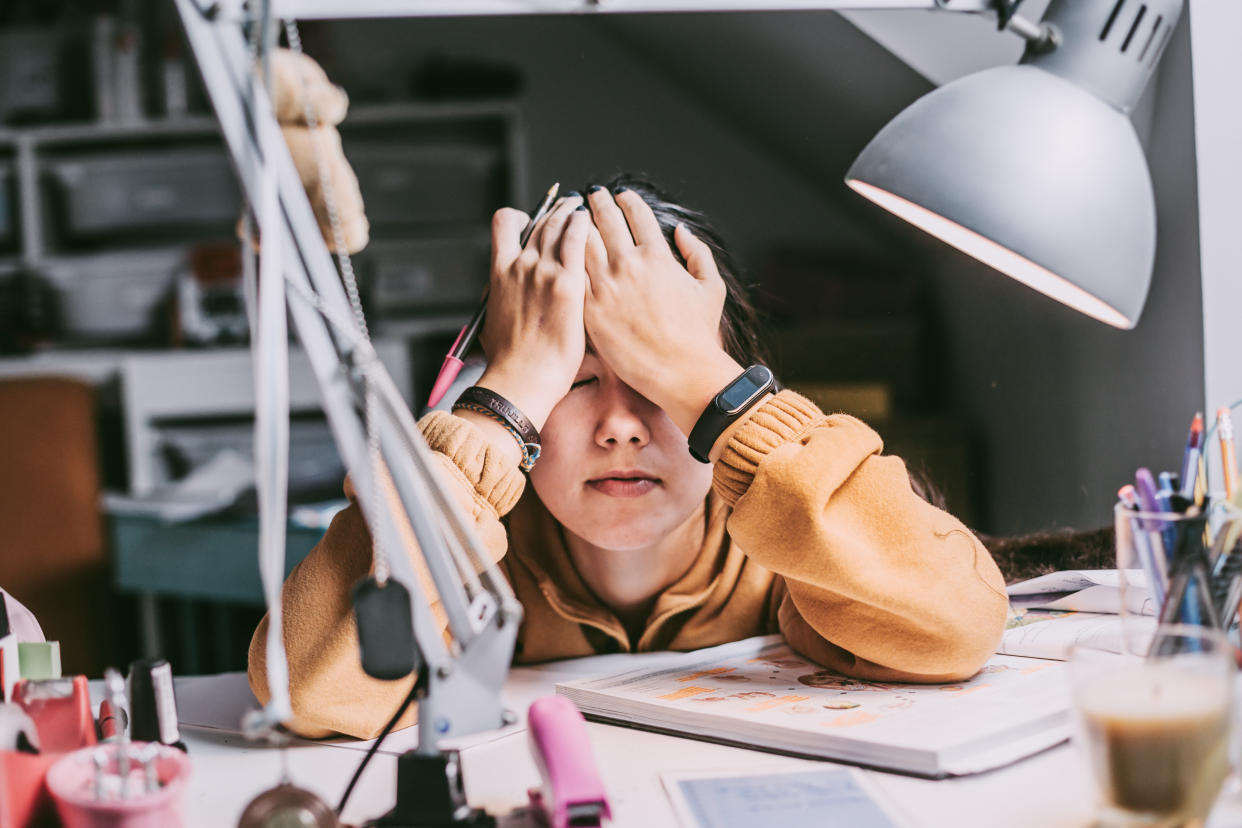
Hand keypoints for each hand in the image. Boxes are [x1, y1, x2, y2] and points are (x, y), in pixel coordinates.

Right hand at [475, 195, 589, 430]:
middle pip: (540, 221)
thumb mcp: (494, 320)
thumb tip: (505, 296)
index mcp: (499, 271)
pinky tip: (591, 222)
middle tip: (570, 207)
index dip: (522, 215)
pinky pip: (577, 238)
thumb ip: (502, 297)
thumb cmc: (510, 360)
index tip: (534, 219)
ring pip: (559, 223)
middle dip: (557, 210)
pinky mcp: (567, 283)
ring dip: (572, 211)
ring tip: (583, 209)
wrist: (522, 378)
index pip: (505, 222)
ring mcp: (543, 271)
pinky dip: (583, 224)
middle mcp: (519, 264)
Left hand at [583, 188, 742, 435]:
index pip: (637, 215)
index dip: (627, 200)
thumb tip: (681, 231)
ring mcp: (605, 286)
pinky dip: (565, 258)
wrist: (679, 372)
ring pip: (581, 242)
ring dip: (576, 224)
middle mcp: (628, 265)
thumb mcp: (711, 288)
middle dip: (597, 202)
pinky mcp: (589, 309)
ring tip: (572, 217)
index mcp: (657, 255)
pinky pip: (571, 274)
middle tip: (591, 195)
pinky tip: (563, 252)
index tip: (621, 195)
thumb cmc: (698, 335)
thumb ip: (698, 253)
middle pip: (605, 221)